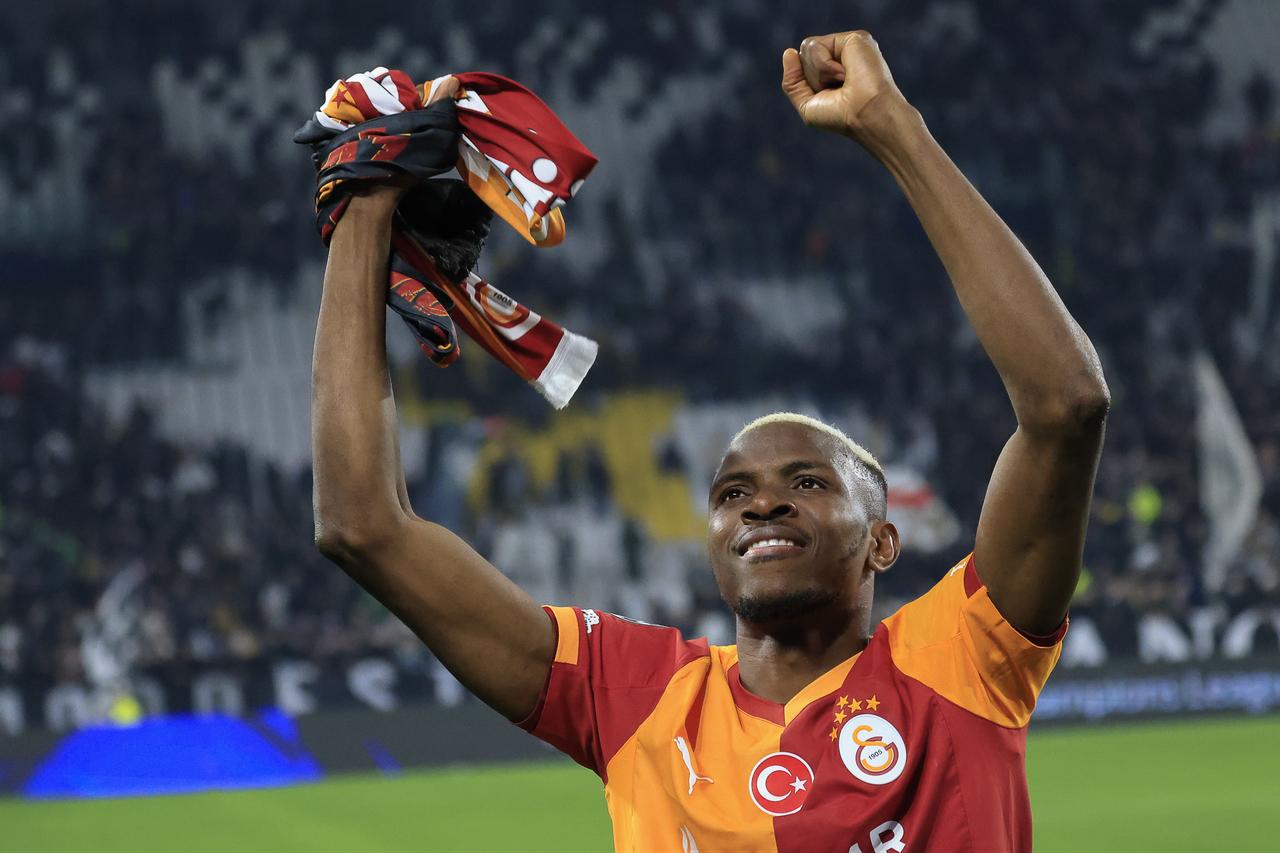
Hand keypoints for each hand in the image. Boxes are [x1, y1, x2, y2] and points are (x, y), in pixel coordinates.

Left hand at [781, 30, 906, 140]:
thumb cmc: (840, 117)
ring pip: (807, 48)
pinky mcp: (854, 38)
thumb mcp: (807, 105)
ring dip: (819, 72)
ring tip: (843, 81)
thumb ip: (792, 81)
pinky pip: (816, 46)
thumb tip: (788, 52)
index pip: (801, 64)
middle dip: (812, 78)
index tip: (827, 96)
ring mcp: (848, 46)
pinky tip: (845, 73)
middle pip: (803, 55)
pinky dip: (824, 65)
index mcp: (833, 70)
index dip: (806, 83)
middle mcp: (842, 55)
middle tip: (837, 89)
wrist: (864, 115)